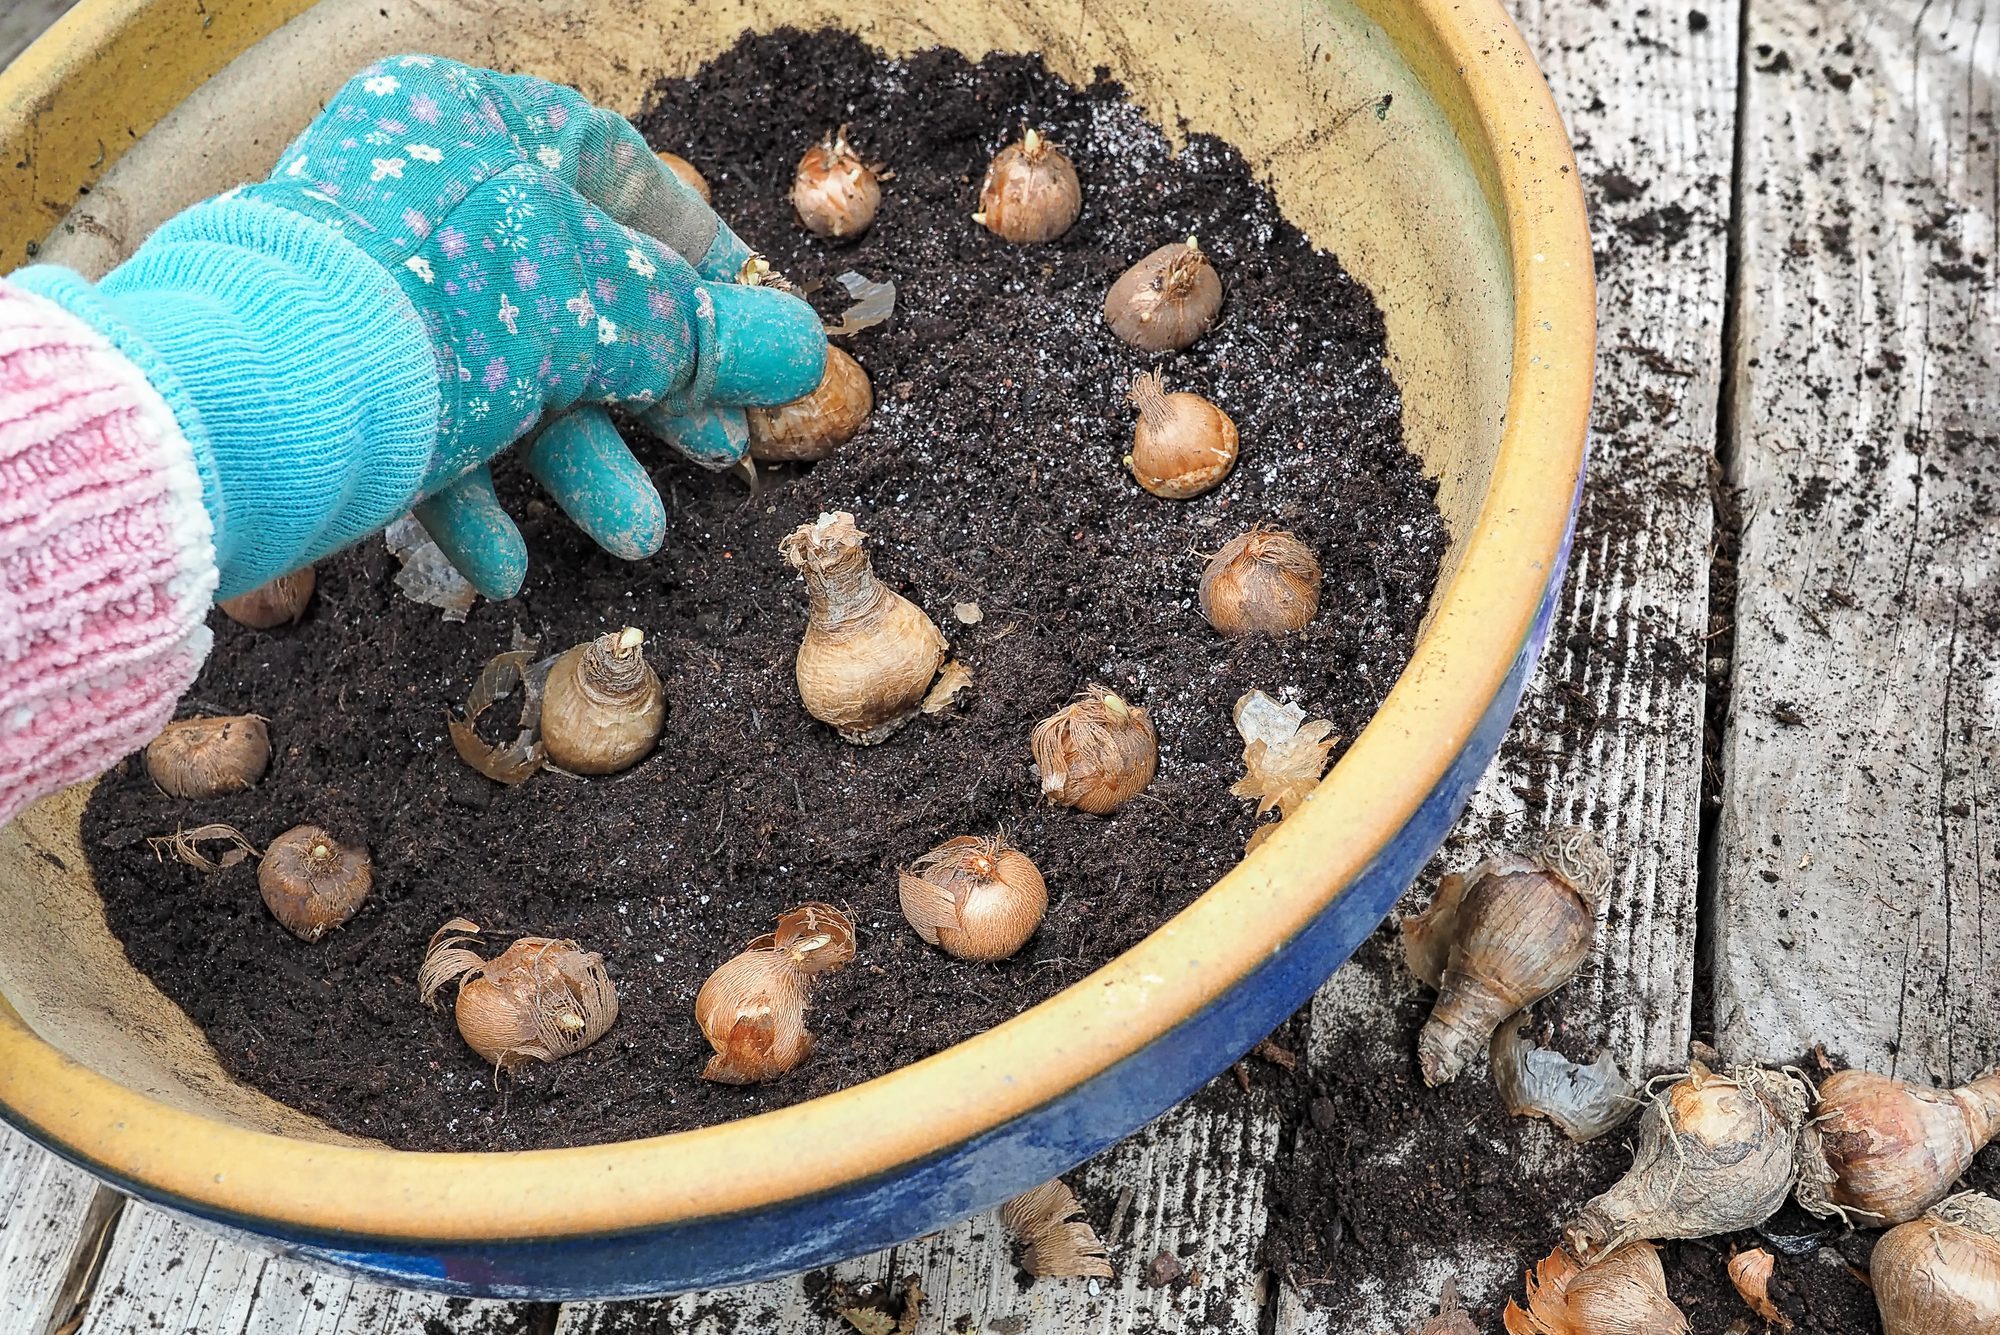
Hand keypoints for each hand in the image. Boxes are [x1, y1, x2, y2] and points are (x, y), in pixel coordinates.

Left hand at [236, 57, 823, 596]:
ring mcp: (371, 289)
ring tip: (633, 538)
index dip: (708, 260)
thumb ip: (702, 334)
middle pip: (578, 295)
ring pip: (508, 378)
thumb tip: (802, 351)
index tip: (759, 334)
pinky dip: (475, 500)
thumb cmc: (441, 313)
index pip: (625, 174)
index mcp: (477, 124)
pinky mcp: (329, 376)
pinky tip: (501, 570)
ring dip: (578, 467)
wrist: (254, 407)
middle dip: (652, 395)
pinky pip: (426, 430)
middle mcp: (418, 192)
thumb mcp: (600, 312)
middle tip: (714, 452)